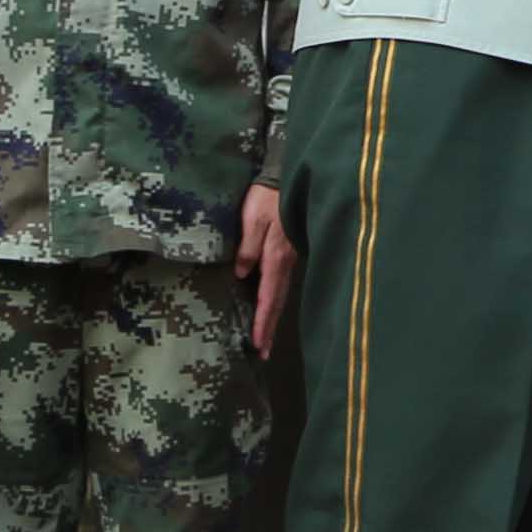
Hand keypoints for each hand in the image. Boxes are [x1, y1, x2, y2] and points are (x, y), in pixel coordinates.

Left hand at [240, 181, 295, 355]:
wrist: (289, 177)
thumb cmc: (268, 197)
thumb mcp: (253, 219)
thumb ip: (248, 247)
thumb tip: (242, 274)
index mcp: (276, 258)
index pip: (268, 297)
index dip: (262, 321)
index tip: (257, 344)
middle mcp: (285, 263)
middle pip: (277, 302)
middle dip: (269, 328)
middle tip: (263, 354)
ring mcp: (290, 259)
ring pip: (281, 295)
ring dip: (272, 318)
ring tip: (265, 339)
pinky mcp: (289, 252)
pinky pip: (282, 283)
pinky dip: (275, 301)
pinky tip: (270, 307)